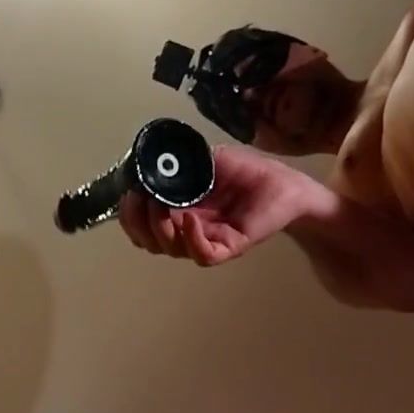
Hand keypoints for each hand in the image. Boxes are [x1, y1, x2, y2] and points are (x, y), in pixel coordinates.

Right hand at [117, 144, 314, 266]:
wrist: (286, 185)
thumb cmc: (248, 172)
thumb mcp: (207, 159)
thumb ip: (182, 162)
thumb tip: (152, 159)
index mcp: (178, 209)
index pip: (143, 224)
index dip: (130, 214)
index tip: (127, 193)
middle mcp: (188, 229)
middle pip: (149, 242)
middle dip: (137, 222)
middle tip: (138, 201)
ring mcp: (208, 240)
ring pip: (170, 249)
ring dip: (159, 228)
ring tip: (160, 205)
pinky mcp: (229, 246)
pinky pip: (202, 253)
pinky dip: (190, 238)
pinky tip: (188, 217)